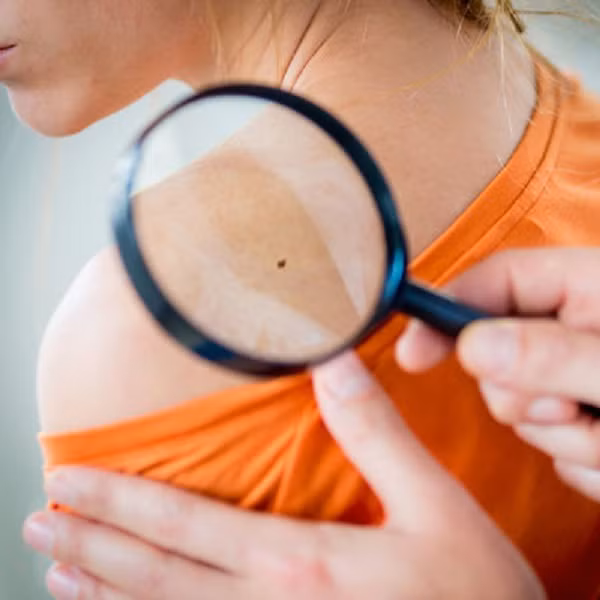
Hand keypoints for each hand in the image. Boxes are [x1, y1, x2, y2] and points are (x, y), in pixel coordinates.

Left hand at [24, 352, 544, 599]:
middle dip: (92, 545)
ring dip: (105, 593)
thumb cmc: (474, 597)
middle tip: (38, 523)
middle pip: (158, 576)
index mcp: (302, 566)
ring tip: (57, 572)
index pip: (186, 526)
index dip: (121, 501)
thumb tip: (333, 363)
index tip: (68, 480)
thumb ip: (378, 435)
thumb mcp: (437, 508)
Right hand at [397, 247, 599, 501]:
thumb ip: (551, 354)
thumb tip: (472, 348)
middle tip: (568, 412)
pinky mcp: (592, 422)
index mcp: (590, 287)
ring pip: (526, 410)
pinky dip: (584, 463)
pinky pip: (558, 448)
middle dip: (522, 397)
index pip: (495, 280)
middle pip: (499, 354)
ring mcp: (581, 380)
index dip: (445, 310)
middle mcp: (579, 331)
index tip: (412, 356)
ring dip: (564, 438)